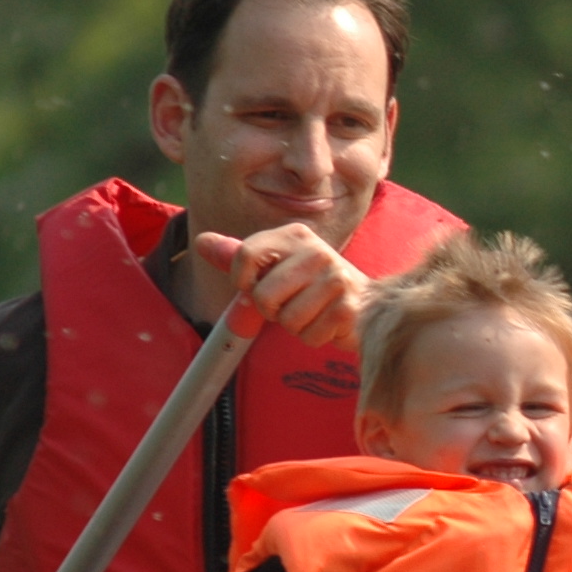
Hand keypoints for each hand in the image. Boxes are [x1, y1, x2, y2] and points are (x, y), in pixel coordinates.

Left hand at [196, 226, 371, 348]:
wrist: (369, 303)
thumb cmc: (313, 286)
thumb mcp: (274, 265)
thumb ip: (238, 256)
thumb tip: (202, 242)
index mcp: (295, 234)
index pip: (245, 256)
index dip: (244, 282)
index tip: (258, 286)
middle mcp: (317, 251)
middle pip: (262, 295)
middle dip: (273, 310)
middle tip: (294, 303)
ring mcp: (337, 279)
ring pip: (287, 320)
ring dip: (296, 326)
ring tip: (314, 312)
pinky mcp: (349, 308)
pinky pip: (308, 336)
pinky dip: (314, 337)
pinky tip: (329, 324)